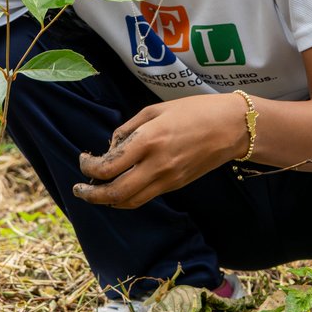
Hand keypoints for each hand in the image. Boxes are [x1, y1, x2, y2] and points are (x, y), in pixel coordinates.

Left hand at [74, 94, 247, 208]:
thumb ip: (128, 129)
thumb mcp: (156, 110)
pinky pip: (145, 197)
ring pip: (129, 202)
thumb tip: (110, 148)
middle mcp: (156, 164)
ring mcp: (167, 179)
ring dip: (107, 201)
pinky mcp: (176, 186)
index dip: (89, 167)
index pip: (108, 166)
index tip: (83, 160)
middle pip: (115, 193)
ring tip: (95, 192)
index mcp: (148, 140)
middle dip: (91, 195)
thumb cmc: (194, 111)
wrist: (231, 127)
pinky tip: (119, 187)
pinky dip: (126, 197)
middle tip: (79, 189)